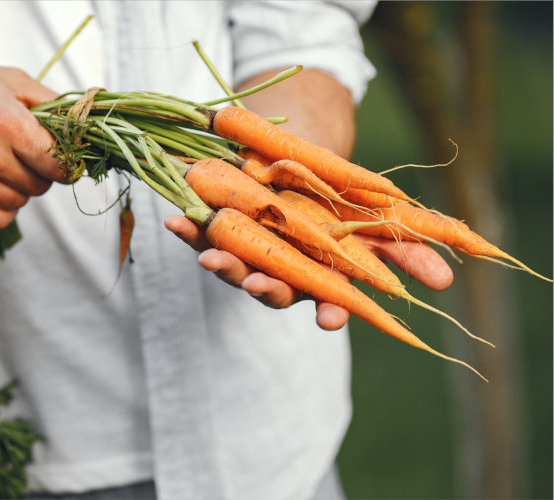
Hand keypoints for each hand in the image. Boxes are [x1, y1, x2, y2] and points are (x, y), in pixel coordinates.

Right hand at [0, 59, 63, 228]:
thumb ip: (53, 104)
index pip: (58, 163)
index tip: (67, 161)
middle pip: (41, 185)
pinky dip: (4, 206)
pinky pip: (0, 219)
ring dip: (21, 188)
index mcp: (6, 122)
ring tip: (3, 163)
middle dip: (42, 172)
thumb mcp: (10, 81)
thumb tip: (87, 127)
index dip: (69, 165)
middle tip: (25, 154)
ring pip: (22, 202)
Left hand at [165, 215, 452, 330]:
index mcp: (320, 274)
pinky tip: (176, 219)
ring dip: (221, 262)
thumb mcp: (378, 222)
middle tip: (255, 285)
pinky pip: (202, 232)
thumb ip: (407, 252)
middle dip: (263, 288)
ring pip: (234, 264)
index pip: (326, 300)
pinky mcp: (219, 227)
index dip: (328, 311)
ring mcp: (248, 248)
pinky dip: (188, 227)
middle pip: (271, 287)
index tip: (329, 318)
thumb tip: (446, 282)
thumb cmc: (343, 198)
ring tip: (212, 256)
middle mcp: (281, 268)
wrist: (301, 157)